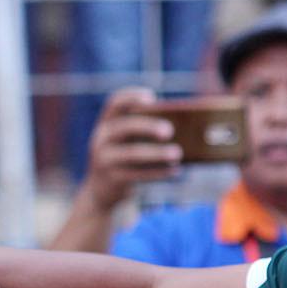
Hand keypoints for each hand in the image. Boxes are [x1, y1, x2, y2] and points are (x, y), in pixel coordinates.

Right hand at [82, 87, 181, 210]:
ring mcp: (104, 159)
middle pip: (125, 127)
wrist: (100, 190)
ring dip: (157, 153)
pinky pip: (137, 174)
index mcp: (107, 123)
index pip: (114, 102)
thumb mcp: (127, 140)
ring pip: (132, 153)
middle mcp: (102, 138)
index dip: (131, 97)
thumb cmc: (124, 158)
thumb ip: (146, 130)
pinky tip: (175, 170)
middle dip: (148, 126)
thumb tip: (185, 128)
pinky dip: (158, 172)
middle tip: (169, 130)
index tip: (151, 98)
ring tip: (177, 153)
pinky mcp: (113, 179)